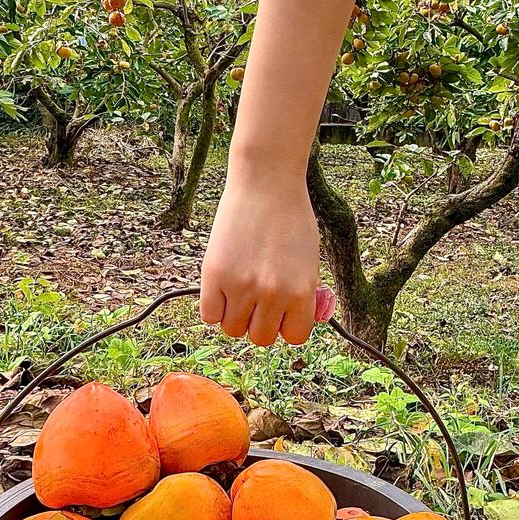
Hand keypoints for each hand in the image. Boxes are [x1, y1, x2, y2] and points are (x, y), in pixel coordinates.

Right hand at [200, 173, 319, 345]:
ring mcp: (241, 286)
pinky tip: (221, 288)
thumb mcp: (309, 260)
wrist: (266, 182)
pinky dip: (214, 307)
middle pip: (260, 337)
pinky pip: (209, 315)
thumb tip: (293, 322)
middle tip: (256, 299)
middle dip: (258, 322)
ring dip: (235, 316)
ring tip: (238, 291)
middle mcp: (272, 294)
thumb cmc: (291, 217)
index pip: (294, 336)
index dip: (284, 325)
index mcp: (301, 291)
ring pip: (233, 330)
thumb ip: (302, 293)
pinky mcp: (214, 274)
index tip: (279, 312)